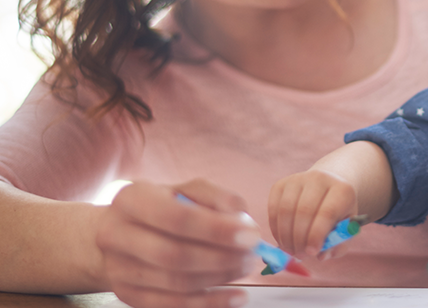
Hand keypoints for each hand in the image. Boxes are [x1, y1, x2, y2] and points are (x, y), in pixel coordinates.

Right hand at [95, 179, 260, 307]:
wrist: (117, 232)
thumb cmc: (160, 206)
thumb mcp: (183, 189)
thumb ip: (214, 197)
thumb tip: (242, 216)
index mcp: (133, 200)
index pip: (178, 218)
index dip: (218, 229)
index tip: (251, 235)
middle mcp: (118, 235)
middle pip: (175, 255)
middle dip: (222, 257)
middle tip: (252, 255)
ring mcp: (120, 270)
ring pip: (177, 282)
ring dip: (220, 278)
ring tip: (246, 267)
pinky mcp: (128, 295)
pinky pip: (173, 305)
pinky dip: (210, 303)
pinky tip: (235, 296)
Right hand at [268, 169, 356, 258]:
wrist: (327, 188)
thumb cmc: (337, 213)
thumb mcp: (345, 229)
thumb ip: (338, 245)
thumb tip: (321, 255)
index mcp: (342, 190)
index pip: (327, 212)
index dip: (317, 234)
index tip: (312, 252)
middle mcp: (320, 178)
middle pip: (304, 210)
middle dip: (299, 238)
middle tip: (299, 255)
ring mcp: (298, 178)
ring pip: (286, 210)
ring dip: (286, 236)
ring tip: (291, 250)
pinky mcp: (281, 183)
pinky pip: (273, 208)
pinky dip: (275, 229)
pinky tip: (283, 239)